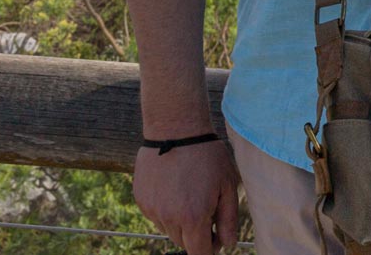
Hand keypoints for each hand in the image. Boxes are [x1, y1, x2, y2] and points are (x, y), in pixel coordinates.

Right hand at [134, 139, 242, 254]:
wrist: (175, 129)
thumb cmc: (207, 156)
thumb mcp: (228, 185)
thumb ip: (229, 219)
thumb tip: (227, 244)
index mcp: (193, 218)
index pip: (199, 253)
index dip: (210, 249)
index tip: (216, 238)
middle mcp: (169, 219)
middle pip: (183, 243)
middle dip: (196, 233)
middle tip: (206, 208)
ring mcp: (152, 210)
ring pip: (169, 229)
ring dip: (180, 221)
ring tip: (190, 192)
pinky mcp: (141, 200)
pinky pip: (156, 215)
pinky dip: (166, 208)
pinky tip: (174, 187)